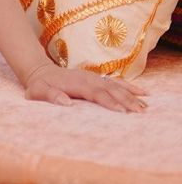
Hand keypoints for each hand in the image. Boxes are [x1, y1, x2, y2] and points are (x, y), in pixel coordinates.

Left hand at [23, 63, 148, 111]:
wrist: (40, 71)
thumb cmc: (39, 85)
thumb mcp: (37, 91)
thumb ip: (50, 96)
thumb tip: (65, 102)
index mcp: (77, 83)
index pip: (96, 93)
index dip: (109, 102)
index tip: (122, 112)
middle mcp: (89, 79)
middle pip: (111, 89)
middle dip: (127, 100)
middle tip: (141, 112)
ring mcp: (94, 78)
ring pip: (117, 86)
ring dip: (132, 96)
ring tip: (145, 107)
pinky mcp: (97, 79)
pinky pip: (117, 82)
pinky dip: (130, 87)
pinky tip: (143, 93)